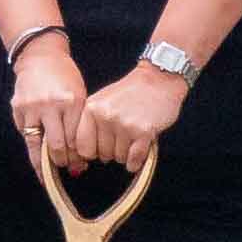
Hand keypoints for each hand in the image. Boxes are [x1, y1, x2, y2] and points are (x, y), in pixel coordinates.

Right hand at [6, 41, 89, 169]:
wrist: (40, 56)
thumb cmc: (65, 77)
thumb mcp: (79, 95)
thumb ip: (79, 125)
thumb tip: (80, 160)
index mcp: (72, 101)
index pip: (76, 139)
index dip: (79, 156)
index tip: (81, 163)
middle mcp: (51, 105)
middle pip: (57, 146)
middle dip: (63, 161)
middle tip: (68, 166)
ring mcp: (32, 107)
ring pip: (36, 146)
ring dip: (44, 163)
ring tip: (48, 172)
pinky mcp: (17, 109)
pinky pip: (25, 135)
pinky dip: (33, 146)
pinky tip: (38, 154)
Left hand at [73, 64, 187, 172]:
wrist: (159, 79)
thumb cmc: (131, 92)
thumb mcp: (102, 101)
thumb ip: (90, 123)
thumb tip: (84, 153)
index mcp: (91, 108)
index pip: (82, 147)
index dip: (93, 150)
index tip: (101, 147)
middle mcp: (105, 116)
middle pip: (102, 154)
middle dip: (113, 151)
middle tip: (122, 137)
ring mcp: (124, 124)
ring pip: (119, 158)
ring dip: (127, 153)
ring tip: (133, 136)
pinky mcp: (143, 131)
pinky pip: (134, 159)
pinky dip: (136, 161)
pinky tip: (139, 151)